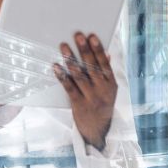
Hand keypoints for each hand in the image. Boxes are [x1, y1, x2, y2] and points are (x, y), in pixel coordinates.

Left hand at [53, 32, 116, 150]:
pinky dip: (62, 76)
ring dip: (71, 60)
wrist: (98, 131)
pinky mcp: (78, 104)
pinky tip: (56, 66)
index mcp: (111, 84)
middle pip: (92, 66)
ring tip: (64, 47)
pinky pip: (69, 88)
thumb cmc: (102, 106)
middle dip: (84, 50)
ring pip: (80, 75)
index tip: (92, 36)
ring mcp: (91, 97)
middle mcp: (102, 90)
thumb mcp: (109, 90)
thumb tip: (107, 54)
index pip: (105, 63)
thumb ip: (107, 72)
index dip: (98, 49)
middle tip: (77, 36)